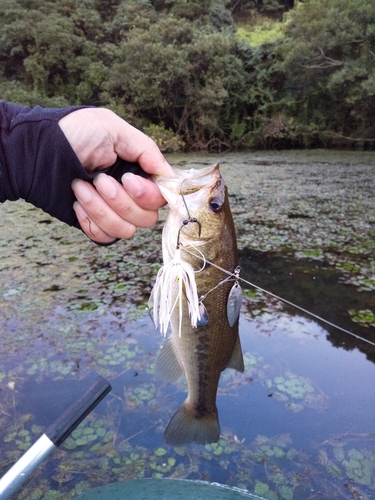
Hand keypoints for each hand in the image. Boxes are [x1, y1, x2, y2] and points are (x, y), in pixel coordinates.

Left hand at [58, 108, 173, 243]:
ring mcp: (111, 211)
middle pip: (146, 218)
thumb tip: (168, 174)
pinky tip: (77, 203)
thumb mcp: (112, 128)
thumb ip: (146, 149)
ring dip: (102, 209)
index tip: (128, 180)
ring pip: (126, 230)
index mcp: (138, 171)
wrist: (34, 151)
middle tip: (99, 179)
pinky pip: (105, 236)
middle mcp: (129, 194)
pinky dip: (91, 221)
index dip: (148, 194)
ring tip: (80, 187)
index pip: (160, 197)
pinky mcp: (94, 222)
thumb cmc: (72, 133)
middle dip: (121, 201)